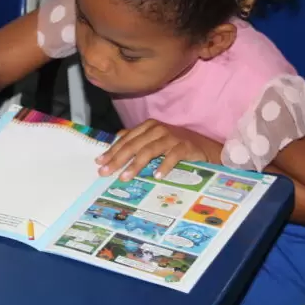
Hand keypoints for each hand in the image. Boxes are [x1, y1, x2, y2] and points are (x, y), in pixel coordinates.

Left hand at [96, 120, 221, 180]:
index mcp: (148, 127)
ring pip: (149, 150)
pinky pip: (172, 156)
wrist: (205, 147)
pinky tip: (156, 176)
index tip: (99, 163)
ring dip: (136, 164)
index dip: (112, 151)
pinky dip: (164, 166)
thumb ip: (137, 139)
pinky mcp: (185, 146)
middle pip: (134, 145)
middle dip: (118, 159)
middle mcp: (158, 129)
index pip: (126, 139)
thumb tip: (115, 138)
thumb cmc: (176, 145)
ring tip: (125, 177)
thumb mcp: (155, 140)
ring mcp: (172, 137)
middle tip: (106, 172)